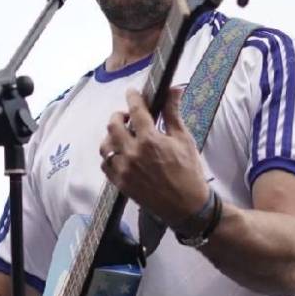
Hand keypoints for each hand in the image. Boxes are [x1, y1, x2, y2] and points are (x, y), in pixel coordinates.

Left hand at [99, 87, 210, 226]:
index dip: (133, 97)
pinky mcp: (120, 183)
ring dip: (112, 136)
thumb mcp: (184, 139)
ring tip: (122, 136)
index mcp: (150, 140)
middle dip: (119, 116)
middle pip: (113, 126)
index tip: (132, 92)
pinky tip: (120, 154)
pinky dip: (110, 156)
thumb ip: (173, 113)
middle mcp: (133, 153)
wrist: (187, 206)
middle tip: (127, 116)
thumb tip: (173, 89)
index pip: (135, 110)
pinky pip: (105, 164)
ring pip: (105, 145)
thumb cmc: (189, 172)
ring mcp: (124, 170)